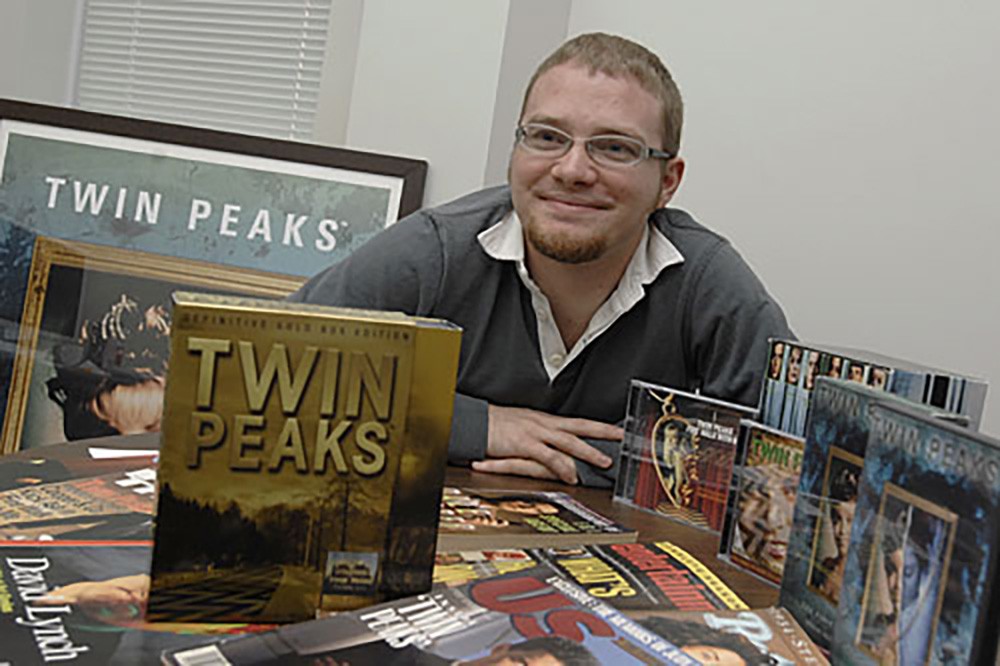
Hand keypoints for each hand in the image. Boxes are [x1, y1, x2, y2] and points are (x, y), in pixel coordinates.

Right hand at [472, 405, 621, 483]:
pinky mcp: (525, 445)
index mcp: (545, 420)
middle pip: (580, 426)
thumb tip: (555, 444)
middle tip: (623, 438)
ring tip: (604, 462)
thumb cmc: (496, 425)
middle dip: (603, 432)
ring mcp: (536, 433)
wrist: (476, 422)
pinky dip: (562, 467)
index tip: (617, 430)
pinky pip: (548, 457)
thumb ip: (541, 434)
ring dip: (588, 451)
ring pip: (569, 441)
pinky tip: (571, 477)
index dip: (599, 426)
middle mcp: (544, 424)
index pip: (578, 422)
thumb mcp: (523, 426)